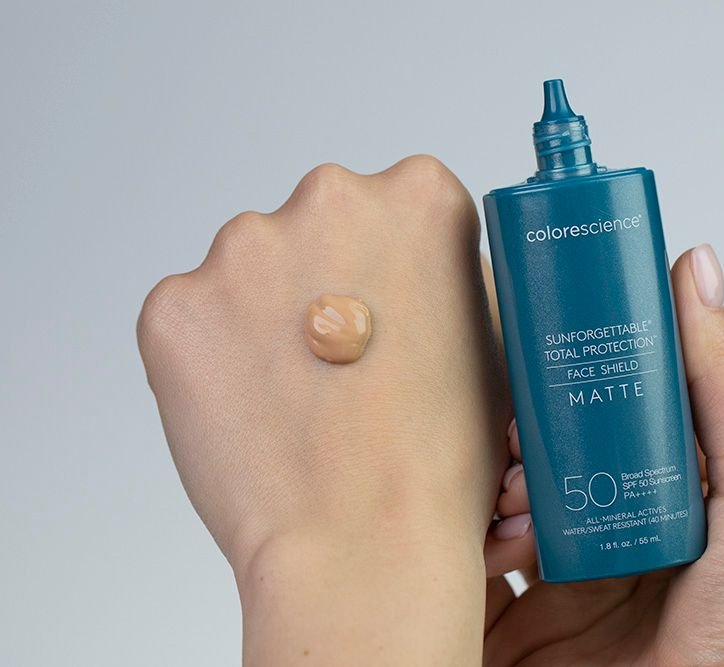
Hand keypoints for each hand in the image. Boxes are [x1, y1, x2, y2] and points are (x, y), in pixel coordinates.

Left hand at [138, 156, 509, 664]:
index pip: (406, 201)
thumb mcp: (492, 348)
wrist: (364, 543)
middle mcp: (330, 199)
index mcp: (420, 199)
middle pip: (325, 223)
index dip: (402, 263)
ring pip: (253, 268)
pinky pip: (196, 318)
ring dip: (268, 315)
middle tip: (345, 361)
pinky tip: (252, 409)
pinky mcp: (177, 306)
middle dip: (332, 276)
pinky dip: (216, 357)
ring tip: (298, 397)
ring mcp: (243, 248)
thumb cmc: (440, 462)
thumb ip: (452, 284)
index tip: (398, 308)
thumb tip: (421, 274)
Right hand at [481, 245, 723, 665]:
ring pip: (489, 508)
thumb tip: (697, 270)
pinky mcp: (507, 635)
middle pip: (539, 458)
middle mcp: (602, 539)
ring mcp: (551, 590)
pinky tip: (463, 527)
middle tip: (506, 411)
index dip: (570, 375)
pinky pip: (460, 574)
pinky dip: (451, 544)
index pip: (603, 416)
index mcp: (661, 502)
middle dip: (516, 429)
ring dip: (482, 484)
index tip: (536, 333)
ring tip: (499, 484)